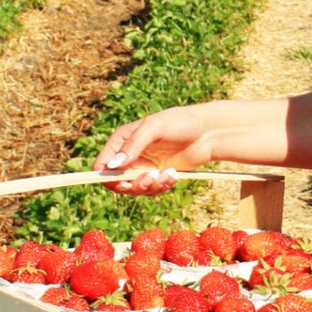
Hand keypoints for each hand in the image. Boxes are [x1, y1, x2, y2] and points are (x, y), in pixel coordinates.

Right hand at [91, 104, 217, 194]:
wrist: (208, 132)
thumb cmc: (181, 122)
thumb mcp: (155, 127)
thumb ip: (133, 145)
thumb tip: (112, 165)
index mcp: (122, 140)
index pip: (103, 164)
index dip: (107, 176)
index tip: (123, 181)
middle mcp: (130, 155)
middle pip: (117, 181)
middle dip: (133, 184)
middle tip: (150, 178)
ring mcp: (144, 166)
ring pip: (135, 188)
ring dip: (150, 186)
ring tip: (167, 175)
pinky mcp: (158, 175)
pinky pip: (152, 189)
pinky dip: (162, 186)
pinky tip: (174, 176)